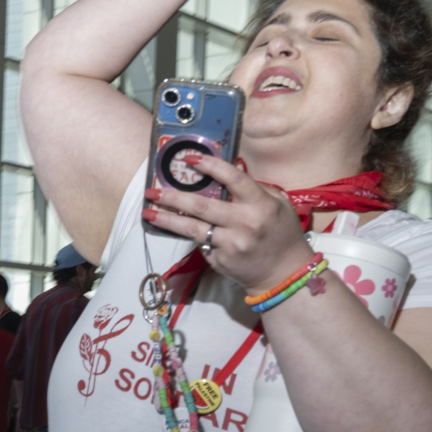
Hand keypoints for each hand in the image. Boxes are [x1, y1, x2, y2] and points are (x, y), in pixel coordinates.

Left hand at [142, 153, 310, 295]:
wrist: (283, 273)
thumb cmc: (280, 233)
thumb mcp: (277, 205)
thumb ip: (254, 189)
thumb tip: (226, 171)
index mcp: (262, 204)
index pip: (233, 179)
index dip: (211, 166)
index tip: (189, 159)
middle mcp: (246, 223)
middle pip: (202, 206)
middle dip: (173, 197)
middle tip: (152, 191)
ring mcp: (231, 243)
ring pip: (192, 228)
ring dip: (166, 219)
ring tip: (148, 211)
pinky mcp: (220, 259)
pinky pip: (200, 242)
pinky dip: (188, 234)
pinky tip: (173, 228)